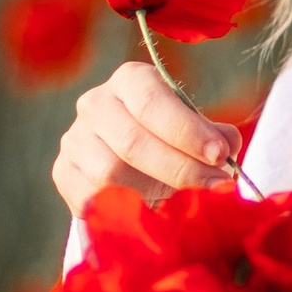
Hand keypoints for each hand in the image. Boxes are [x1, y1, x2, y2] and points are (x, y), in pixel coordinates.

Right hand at [52, 58, 238, 216]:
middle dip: (180, 167)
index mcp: (131, 81)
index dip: (187, 129)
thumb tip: (228, 143)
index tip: (219, 155)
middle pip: (132, 140)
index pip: (152, 100)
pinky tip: (149, 210)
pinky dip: (123, 208)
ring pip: (110, 172)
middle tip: (215, 185)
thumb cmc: (169, 142)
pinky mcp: (63, 172)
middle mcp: (96, 103)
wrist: (130, 168)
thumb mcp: (194, 132)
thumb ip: (214, 136)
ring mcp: (75, 138)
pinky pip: (91, 197)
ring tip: (183, 200)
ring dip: (153, 191)